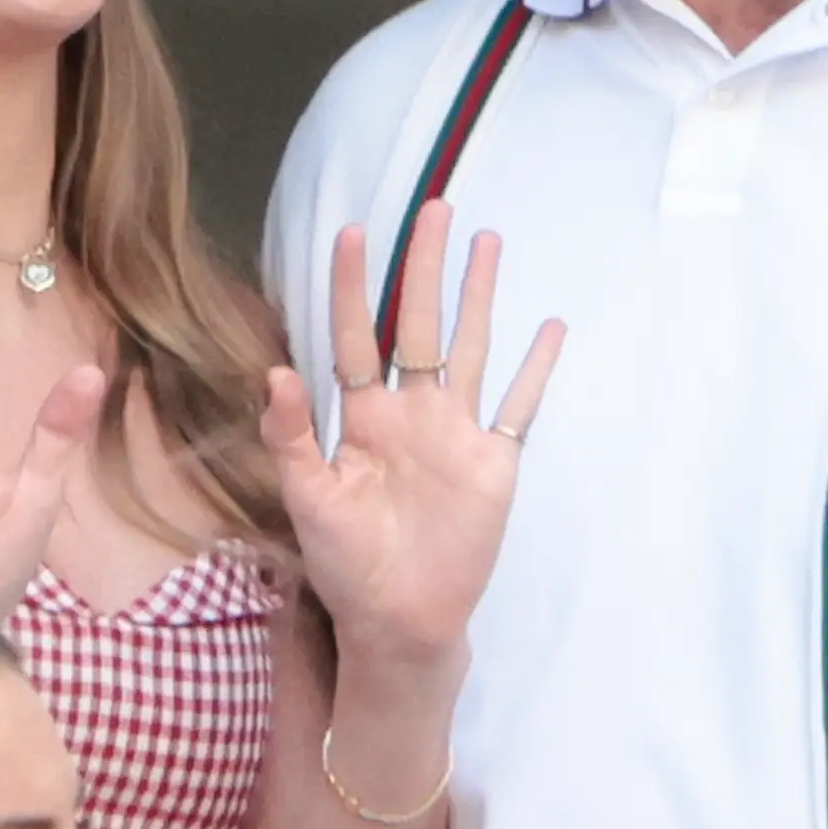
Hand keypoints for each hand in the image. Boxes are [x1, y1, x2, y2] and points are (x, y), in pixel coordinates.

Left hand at [261, 205, 566, 675]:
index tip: (354, 233)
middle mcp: (411, 413)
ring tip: (488, 241)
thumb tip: (275, 372)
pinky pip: (519, 404)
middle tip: (435, 207)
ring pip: (470, 347)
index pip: (357, 336)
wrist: (401, 621)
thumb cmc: (346, 566)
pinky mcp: (494, 461)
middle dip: (426, 267)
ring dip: (480, 296)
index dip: (354, 287)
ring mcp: (456, 433)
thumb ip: (292, 437)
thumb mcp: (308, 500)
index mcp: (363, 418)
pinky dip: (536, 368)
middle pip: (420, 324)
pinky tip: (551, 327)